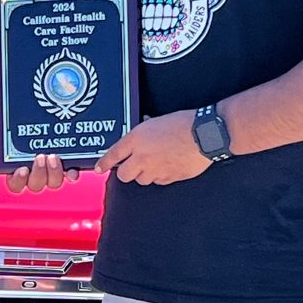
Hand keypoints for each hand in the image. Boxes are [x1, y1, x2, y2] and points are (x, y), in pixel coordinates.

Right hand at [0, 125, 78, 192]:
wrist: (44, 108)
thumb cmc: (18, 120)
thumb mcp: (2, 125)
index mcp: (18, 166)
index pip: (15, 184)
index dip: (18, 181)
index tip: (22, 168)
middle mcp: (35, 171)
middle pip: (35, 186)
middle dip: (38, 174)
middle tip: (39, 157)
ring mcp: (52, 168)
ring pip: (53, 183)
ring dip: (54, 174)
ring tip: (54, 156)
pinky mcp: (68, 162)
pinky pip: (71, 175)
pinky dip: (72, 174)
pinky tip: (71, 169)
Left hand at [95, 110, 210, 184]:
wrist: (203, 134)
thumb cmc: (183, 124)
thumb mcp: (156, 121)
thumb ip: (144, 132)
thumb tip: (140, 137)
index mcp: (136, 139)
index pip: (113, 155)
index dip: (104, 163)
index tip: (99, 168)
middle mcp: (142, 156)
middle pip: (124, 175)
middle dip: (127, 172)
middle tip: (133, 166)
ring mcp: (155, 169)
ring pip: (141, 180)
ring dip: (145, 174)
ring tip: (155, 163)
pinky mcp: (169, 178)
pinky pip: (158, 182)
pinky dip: (160, 177)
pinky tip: (167, 166)